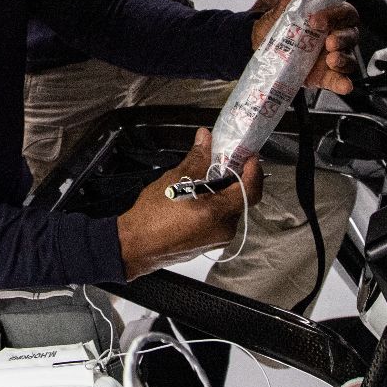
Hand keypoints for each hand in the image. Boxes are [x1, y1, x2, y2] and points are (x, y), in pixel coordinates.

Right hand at [115, 128, 263, 278]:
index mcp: (218, 214)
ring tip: (202, 181)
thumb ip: (196, 158)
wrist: (134, 246)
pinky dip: (212, 207)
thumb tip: (205, 139)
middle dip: (232, 180)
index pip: (251, 190)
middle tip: (222, 164)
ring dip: (220, 194)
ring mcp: (215, 240)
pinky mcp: (206, 245)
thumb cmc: (151, 217)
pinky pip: (217, 222)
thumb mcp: (175, 180)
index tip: (249, 157)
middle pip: (240, 199)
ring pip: (227, 211)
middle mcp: (223, 230)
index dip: (253, 170)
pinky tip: (194, 199)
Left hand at [234, 0, 289, 13]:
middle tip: (251, 15)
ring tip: (256, 13)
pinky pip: (279, 0)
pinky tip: (263, 8)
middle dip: (261, 11)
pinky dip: (271, 6)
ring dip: (267, 9)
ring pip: (277, 4)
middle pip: (272, 4)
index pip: (265, 0)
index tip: (248, 12)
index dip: (256, 8)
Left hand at [249, 0, 361, 94]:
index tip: (317, 19)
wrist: (262, 50)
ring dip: (344, 59)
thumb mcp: (281, 12)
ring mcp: (333, 57)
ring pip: (350, 57)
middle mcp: (337, 36)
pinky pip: (340, 80)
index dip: (335, 14)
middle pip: (351, 34)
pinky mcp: (326, 76)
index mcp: (330, 17)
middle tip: (328, 42)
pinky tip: (344, 85)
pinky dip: (343, 83)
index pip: (344, 12)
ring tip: (331, 60)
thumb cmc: (279, 27)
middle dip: (342, 38)